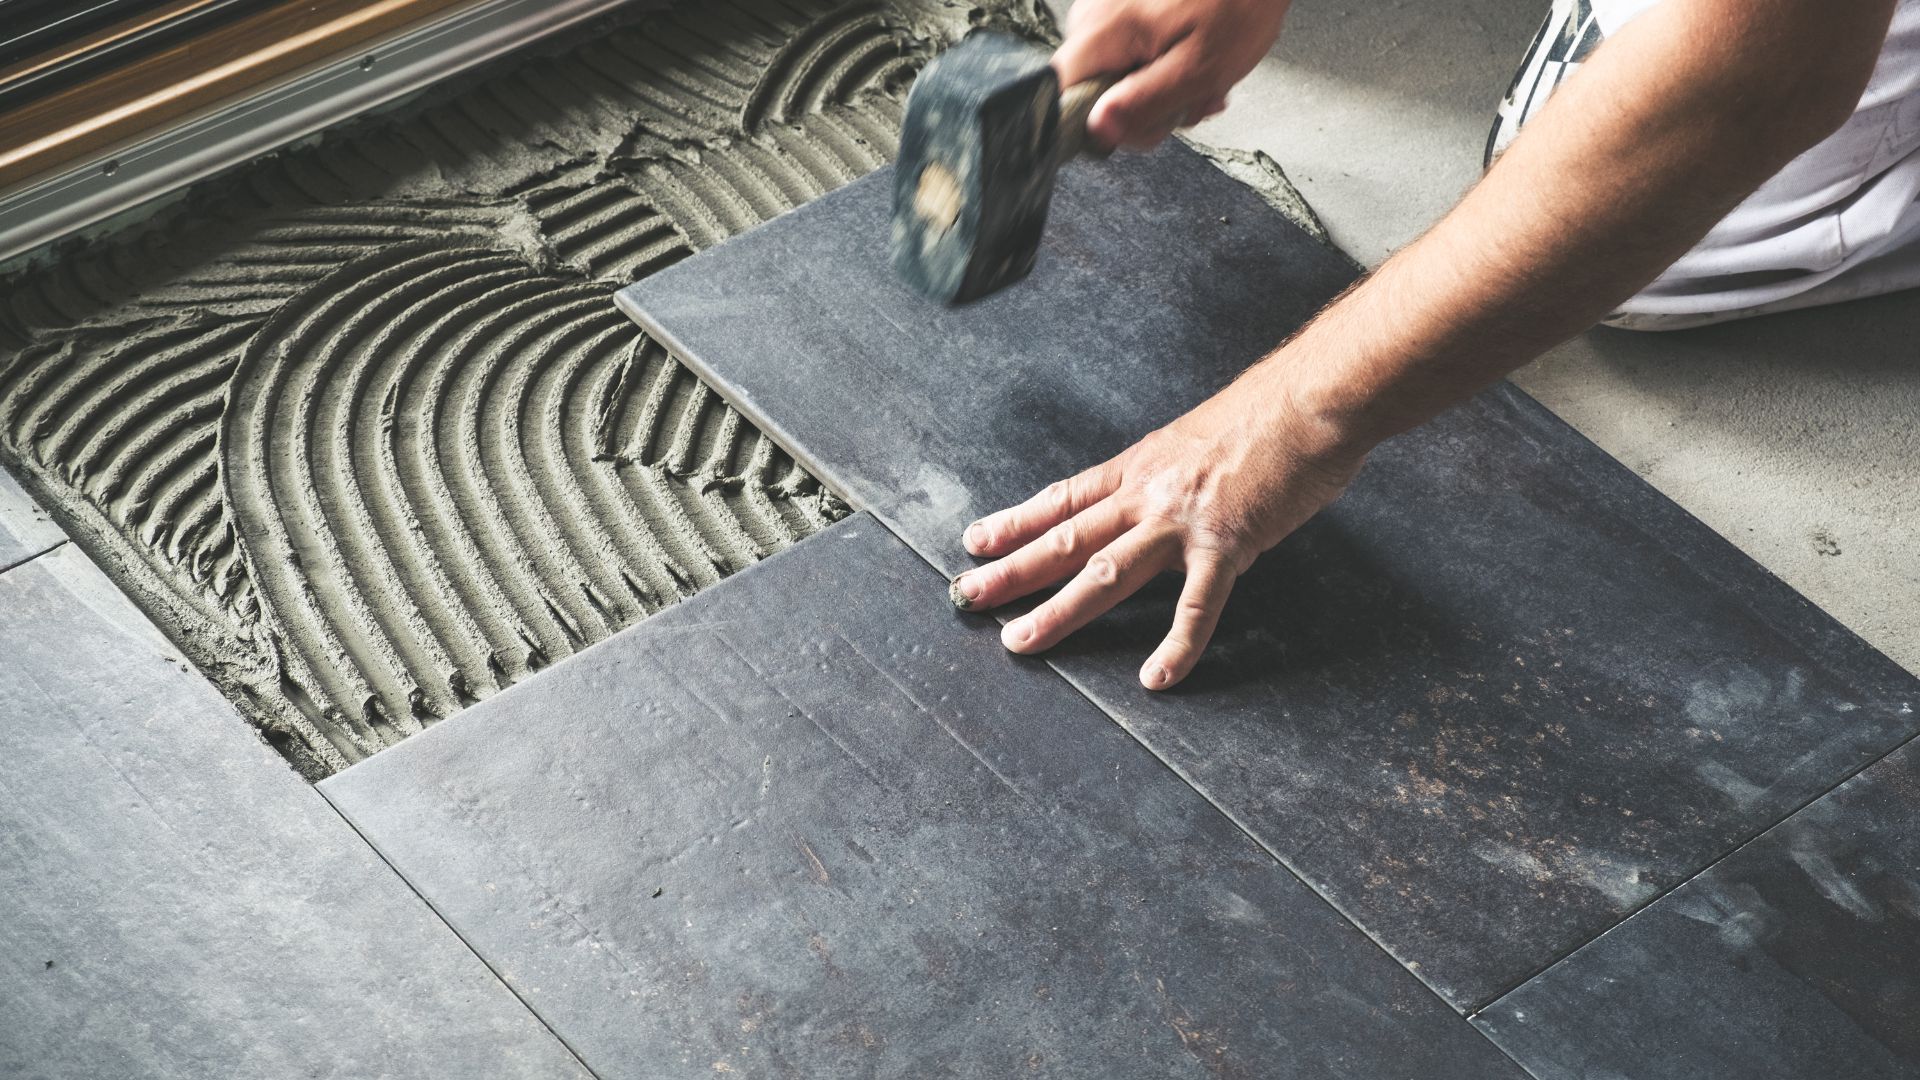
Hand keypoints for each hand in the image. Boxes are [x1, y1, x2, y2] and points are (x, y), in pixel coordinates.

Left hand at [950, 370, 1365, 688]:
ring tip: (1019, 641)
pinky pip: (1196, 606)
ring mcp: (1183, 520)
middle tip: (965, 595)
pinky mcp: (1227, 543)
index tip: (976, 542)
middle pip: (1065, 537)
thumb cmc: (1268, 415)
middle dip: (1011, 569)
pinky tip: (1156, 678)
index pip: (1064, 499)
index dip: (1016, 522)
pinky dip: (1176, 646)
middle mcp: (1149, 493)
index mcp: (1141, 466)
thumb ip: (1172, 476)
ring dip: (1057, 610)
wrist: (1314, 399)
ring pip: (1103, 572)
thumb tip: (1162, 500)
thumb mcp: (1198, 439)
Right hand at [1053, 0, 1290, 148]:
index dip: (1097, 124)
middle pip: (1091, 92)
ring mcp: (1105, 10)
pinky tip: (1190, 62)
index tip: (1140, 124)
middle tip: (1189, 103)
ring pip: (1112, 77)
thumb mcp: (1198, 68)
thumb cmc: (1238, 5)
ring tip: (1200, 80)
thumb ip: (1144, 103)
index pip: (1062, 97)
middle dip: (1141, 109)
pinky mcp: (1122, 10)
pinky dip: (1159, 67)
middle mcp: (1092, 16)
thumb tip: (1098, 131)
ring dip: (1157, 91)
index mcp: (1104, 30)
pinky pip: (1127, 56)